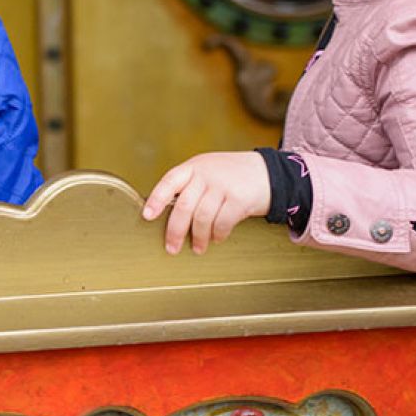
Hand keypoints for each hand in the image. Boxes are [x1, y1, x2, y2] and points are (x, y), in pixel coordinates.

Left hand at [142, 151, 271, 255]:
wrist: (268, 171)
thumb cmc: (231, 175)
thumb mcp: (207, 171)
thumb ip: (189, 186)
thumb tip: (166, 214)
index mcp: (193, 167)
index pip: (169, 181)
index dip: (156, 199)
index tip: (147, 216)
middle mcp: (206, 174)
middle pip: (183, 205)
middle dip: (175, 230)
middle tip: (171, 247)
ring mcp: (223, 185)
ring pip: (202, 217)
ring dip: (198, 237)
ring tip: (197, 248)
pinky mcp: (239, 198)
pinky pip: (222, 222)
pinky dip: (217, 234)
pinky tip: (216, 239)